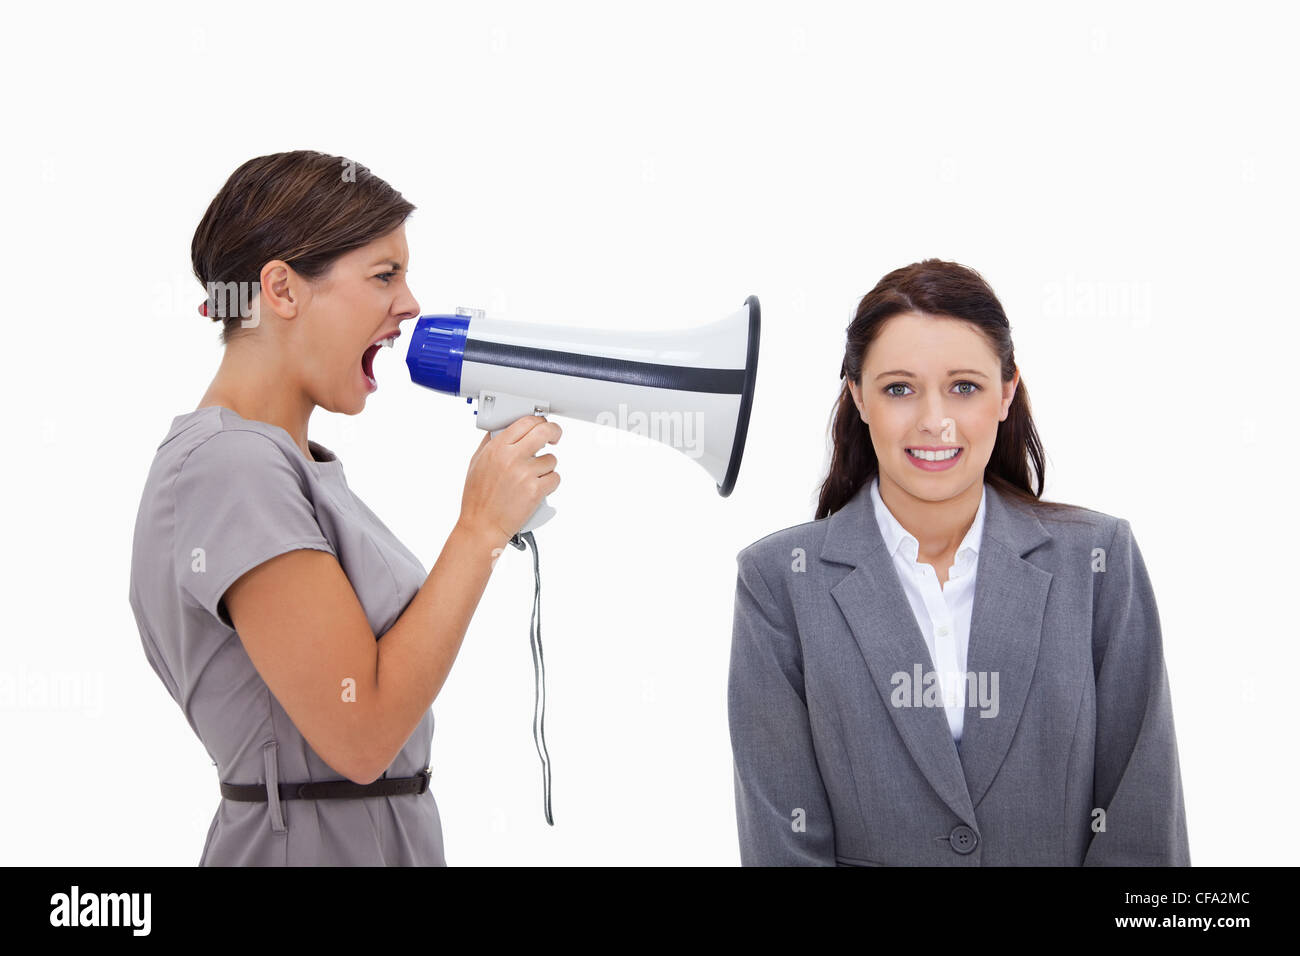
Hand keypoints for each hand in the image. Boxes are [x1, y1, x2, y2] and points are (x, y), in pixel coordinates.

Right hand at [457, 415, 561, 547]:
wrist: (482, 526)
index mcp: (497, 448)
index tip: (542, 425)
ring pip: (552, 459)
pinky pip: (555, 478)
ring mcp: (525, 474)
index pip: (525, 421)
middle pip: (544, 431)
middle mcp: (511, 458)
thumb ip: (489, 443)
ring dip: (547, 467)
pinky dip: (550, 484)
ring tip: (533, 478)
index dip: (538, 420)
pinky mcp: (536, 490)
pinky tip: (538, 489)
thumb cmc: (477, 499)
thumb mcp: (476, 463)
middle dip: (554, 432)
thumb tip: (501, 428)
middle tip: (555, 438)